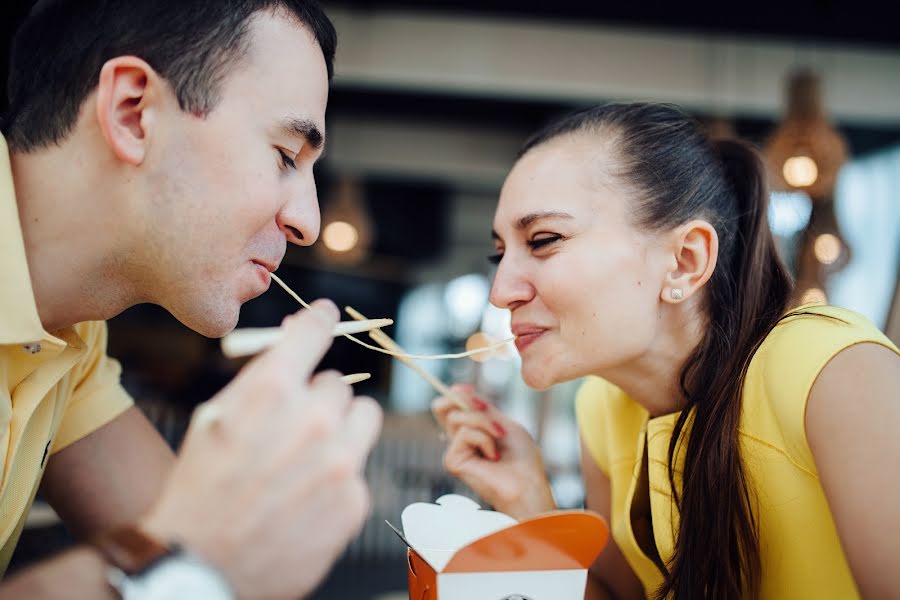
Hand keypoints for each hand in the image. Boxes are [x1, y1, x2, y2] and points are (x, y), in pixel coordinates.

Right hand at [140, 300, 382, 598]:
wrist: (201, 566)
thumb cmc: (200, 490)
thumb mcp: (217, 418)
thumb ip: (262, 379)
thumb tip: (294, 341)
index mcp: (271, 390)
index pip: (315, 331)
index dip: (320, 321)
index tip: (326, 316)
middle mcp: (313, 418)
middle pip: (337, 385)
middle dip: (316, 400)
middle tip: (292, 427)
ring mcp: (339, 461)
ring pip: (363, 416)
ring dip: (342, 428)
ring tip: (311, 454)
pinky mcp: (354, 499)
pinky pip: (359, 467)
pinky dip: (339, 476)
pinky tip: (307, 497)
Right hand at [432, 385, 554, 519]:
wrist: (528, 485)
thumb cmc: (522, 459)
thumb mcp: (504, 424)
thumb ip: (482, 409)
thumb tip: (459, 389)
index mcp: (470, 432)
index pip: (449, 405)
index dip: (457, 393)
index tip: (471, 390)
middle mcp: (458, 441)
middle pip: (441, 407)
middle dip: (464, 400)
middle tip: (484, 408)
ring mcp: (454, 451)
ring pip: (457, 417)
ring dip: (485, 422)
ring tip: (500, 437)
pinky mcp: (452, 461)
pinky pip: (464, 433)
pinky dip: (484, 438)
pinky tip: (493, 456)